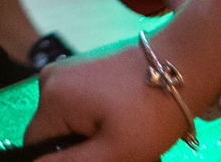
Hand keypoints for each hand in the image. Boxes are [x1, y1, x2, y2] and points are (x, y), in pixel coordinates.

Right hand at [25, 38, 190, 161]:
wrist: (183, 67)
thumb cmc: (150, 112)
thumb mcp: (113, 151)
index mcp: (52, 97)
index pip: (37, 146)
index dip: (62, 161)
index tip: (99, 158)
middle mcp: (51, 79)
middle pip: (55, 134)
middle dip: (83, 151)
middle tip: (120, 154)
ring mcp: (69, 72)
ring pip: (70, 124)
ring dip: (94, 140)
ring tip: (127, 143)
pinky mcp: (85, 71)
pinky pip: (81, 109)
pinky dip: (100, 124)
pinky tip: (127, 127)